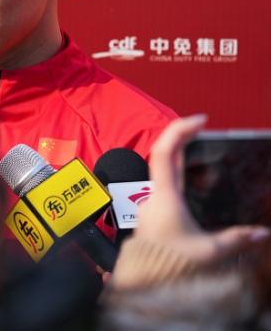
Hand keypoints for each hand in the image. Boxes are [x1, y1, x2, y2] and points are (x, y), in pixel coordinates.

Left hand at [135, 115, 269, 264]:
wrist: (143, 282)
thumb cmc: (167, 266)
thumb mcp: (209, 252)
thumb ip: (236, 239)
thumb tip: (261, 233)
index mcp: (165, 196)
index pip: (164, 151)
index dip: (179, 130)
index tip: (199, 120)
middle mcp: (154, 196)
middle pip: (162, 155)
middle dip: (181, 137)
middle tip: (202, 128)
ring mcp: (150, 204)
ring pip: (161, 172)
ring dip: (179, 158)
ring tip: (200, 151)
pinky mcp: (151, 214)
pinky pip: (164, 188)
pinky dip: (178, 178)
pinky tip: (192, 184)